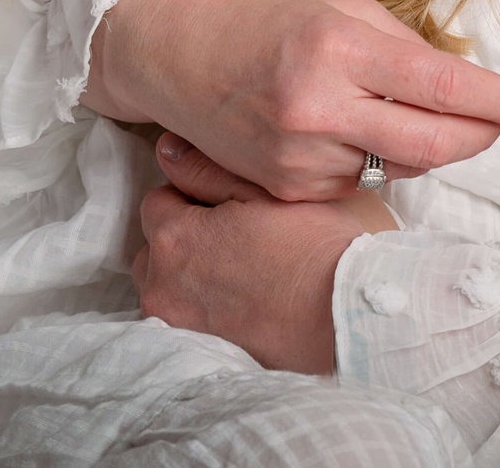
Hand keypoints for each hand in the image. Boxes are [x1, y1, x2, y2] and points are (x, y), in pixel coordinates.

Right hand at [87, 0, 499, 200]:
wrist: (167, 50)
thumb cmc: (257, 15)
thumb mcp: (336, 7)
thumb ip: (400, 46)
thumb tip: (461, 84)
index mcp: (338, 49)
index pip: (442, 87)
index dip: (498, 101)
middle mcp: (319, 108)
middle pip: (433, 147)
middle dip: (480, 136)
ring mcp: (299, 156)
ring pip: (398, 167)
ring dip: (419, 143)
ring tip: (391, 104)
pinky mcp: (285, 187)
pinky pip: (356, 181)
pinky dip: (370, 158)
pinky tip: (344, 126)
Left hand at [134, 138, 364, 372]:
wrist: (343, 316)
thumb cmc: (312, 247)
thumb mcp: (263, 191)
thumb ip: (206, 170)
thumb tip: (166, 149)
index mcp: (174, 237)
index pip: (158, 200)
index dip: (193, 195)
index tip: (230, 204)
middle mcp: (162, 284)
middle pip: (155, 246)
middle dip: (184, 235)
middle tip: (235, 235)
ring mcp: (176, 322)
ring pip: (165, 283)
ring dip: (188, 272)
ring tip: (238, 269)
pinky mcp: (194, 350)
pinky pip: (181, 316)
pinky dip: (200, 304)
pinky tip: (240, 299)